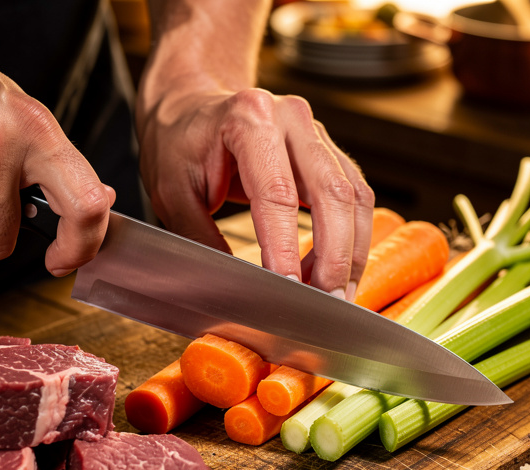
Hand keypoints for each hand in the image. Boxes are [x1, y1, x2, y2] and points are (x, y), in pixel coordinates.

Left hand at [138, 86, 373, 296]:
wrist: (190, 107)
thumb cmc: (179, 146)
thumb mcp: (173, 196)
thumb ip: (204, 243)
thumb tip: (237, 292)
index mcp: (248, 119)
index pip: (277, 194)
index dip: (286, 247)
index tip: (289, 289)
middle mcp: (291, 119)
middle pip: (333, 193)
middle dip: (335, 256)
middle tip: (327, 301)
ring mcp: (317, 133)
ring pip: (355, 198)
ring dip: (351, 252)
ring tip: (335, 294)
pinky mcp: (330, 153)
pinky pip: (356, 199)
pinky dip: (352, 239)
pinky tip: (335, 271)